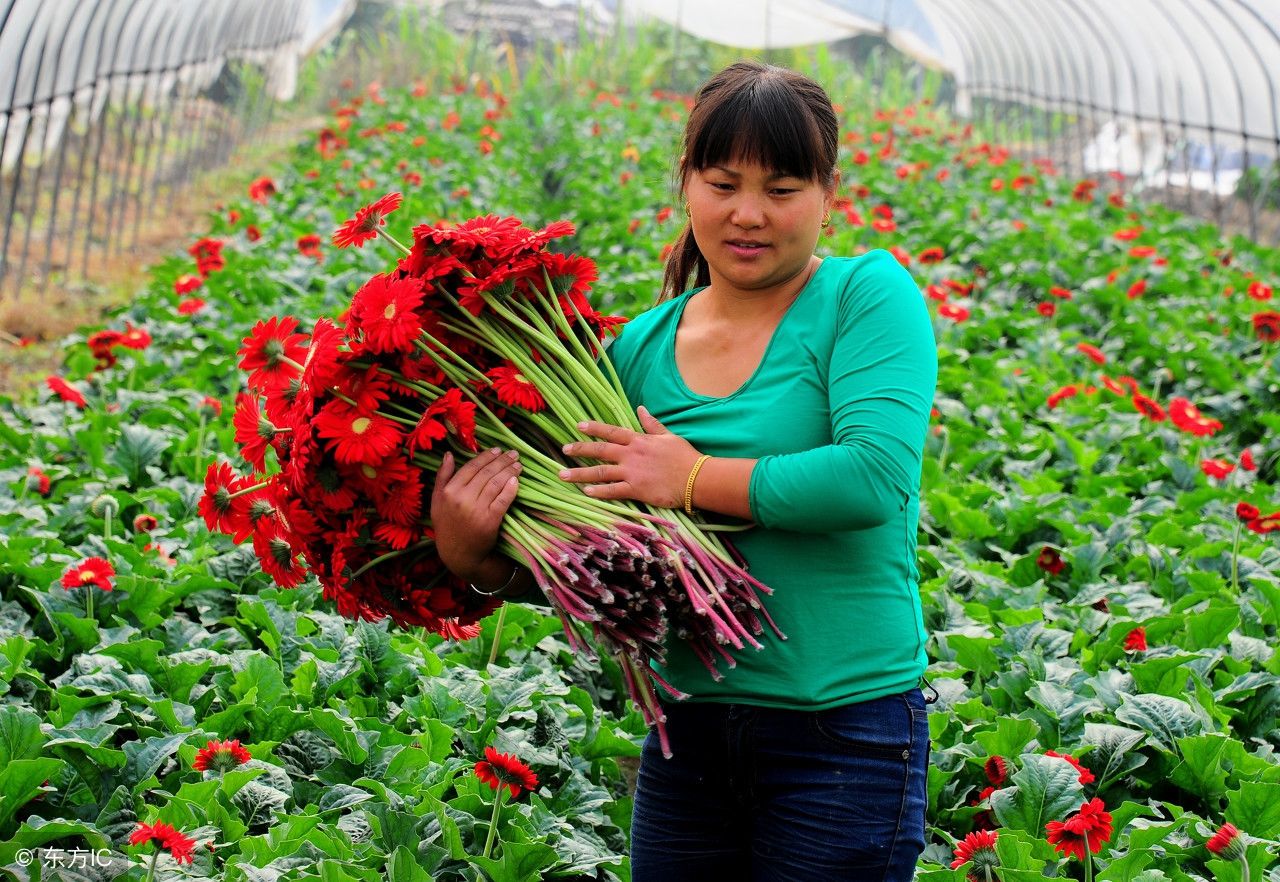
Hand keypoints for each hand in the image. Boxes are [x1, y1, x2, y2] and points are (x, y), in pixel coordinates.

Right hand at [430, 447, 520, 578]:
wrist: (458, 554)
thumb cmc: (447, 525)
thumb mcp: (437, 500)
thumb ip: (442, 476)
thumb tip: (448, 454)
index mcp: (449, 491)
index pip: (471, 467)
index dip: (486, 456)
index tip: (497, 450)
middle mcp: (462, 498)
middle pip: (486, 473)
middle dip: (502, 460)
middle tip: (513, 454)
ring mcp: (476, 509)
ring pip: (496, 483)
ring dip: (510, 471)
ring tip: (518, 464)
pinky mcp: (490, 520)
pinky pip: (503, 499)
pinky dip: (511, 488)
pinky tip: (517, 480)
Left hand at [559, 406, 700, 507]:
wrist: (696, 477)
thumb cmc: (684, 456)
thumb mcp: (668, 436)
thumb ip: (651, 424)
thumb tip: (641, 408)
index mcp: (638, 440)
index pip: (611, 431)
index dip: (594, 428)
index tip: (578, 426)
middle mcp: (631, 455)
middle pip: (600, 450)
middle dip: (580, 449)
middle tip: (564, 449)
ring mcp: (632, 472)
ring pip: (600, 472)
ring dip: (580, 473)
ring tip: (563, 474)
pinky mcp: (636, 490)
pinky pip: (613, 490)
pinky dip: (598, 492)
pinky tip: (586, 492)